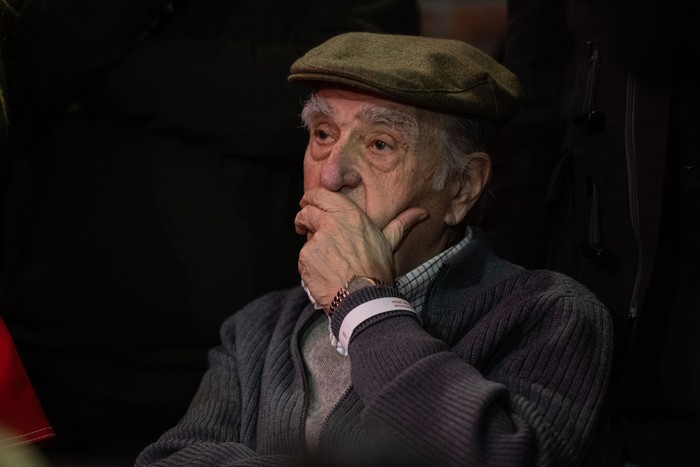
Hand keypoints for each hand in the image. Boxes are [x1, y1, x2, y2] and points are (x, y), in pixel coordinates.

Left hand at [295, 188, 427, 309]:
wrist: (364, 298)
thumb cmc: (377, 270)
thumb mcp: (389, 243)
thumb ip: (401, 224)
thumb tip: (422, 213)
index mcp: (350, 215)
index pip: (321, 194)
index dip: (311, 198)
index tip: (309, 203)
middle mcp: (331, 223)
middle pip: (307, 211)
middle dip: (303, 219)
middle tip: (303, 226)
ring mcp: (317, 240)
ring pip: (306, 237)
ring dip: (311, 246)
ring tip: (325, 262)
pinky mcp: (306, 257)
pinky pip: (303, 258)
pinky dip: (309, 265)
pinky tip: (323, 275)